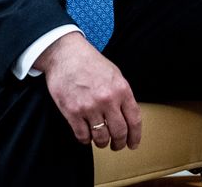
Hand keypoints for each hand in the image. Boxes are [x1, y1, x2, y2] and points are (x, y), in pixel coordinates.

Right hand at [33, 31, 141, 150]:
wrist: (66, 55)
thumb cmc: (91, 63)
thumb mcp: (115, 75)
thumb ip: (122, 95)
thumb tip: (127, 116)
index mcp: (122, 90)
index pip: (134, 119)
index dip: (135, 136)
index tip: (133, 144)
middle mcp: (107, 100)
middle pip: (119, 132)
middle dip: (119, 143)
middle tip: (117, 146)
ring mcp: (89, 107)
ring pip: (101, 137)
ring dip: (102, 143)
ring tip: (101, 141)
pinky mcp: (72, 112)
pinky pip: (82, 135)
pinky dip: (86, 140)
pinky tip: (87, 136)